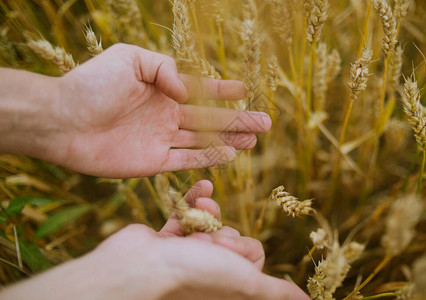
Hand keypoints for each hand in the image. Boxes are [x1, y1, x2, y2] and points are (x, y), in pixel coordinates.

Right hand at [0, 181, 309, 299]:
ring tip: (200, 212)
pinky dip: (195, 199)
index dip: (242, 249)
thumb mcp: (244, 282)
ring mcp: (185, 254)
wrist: (140, 265)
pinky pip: (186, 213)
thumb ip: (274, 292)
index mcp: (227, 284)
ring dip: (209, 214)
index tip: (225, 253)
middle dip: (221, 233)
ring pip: (210, 223)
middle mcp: (208, 271)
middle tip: (205, 244)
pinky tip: (204, 185)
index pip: (252, 254)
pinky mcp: (166, 238)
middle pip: (232, 236)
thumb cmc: (192, 275)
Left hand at [42, 43, 270, 176]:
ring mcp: (160, 139)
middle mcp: (164, 114)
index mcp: (160, 88)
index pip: (199, 89)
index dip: (222, 90)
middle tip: (265, 123)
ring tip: (254, 139)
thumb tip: (187, 91)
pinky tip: (229, 155)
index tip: (244, 89)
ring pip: (203, 141)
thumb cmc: (92, 85)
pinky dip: (208, 159)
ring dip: (229, 140)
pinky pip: (187, 161)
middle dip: (237, 120)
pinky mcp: (153, 162)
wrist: (62, 120)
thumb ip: (164, 69)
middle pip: (209, 119)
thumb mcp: (129, 59)